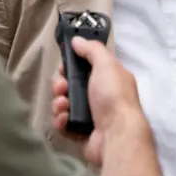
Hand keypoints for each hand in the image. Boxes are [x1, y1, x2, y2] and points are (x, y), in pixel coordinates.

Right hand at [51, 38, 145, 166]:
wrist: (116, 134)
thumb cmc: (113, 95)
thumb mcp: (106, 65)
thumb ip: (92, 50)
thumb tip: (77, 40)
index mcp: (109, 79)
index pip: (85, 69)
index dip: (71, 67)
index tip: (64, 67)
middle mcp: (100, 97)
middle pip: (70, 87)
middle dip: (60, 86)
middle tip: (62, 88)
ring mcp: (91, 117)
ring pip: (64, 106)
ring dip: (58, 103)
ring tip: (63, 105)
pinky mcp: (81, 134)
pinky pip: (64, 125)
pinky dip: (62, 122)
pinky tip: (66, 119)